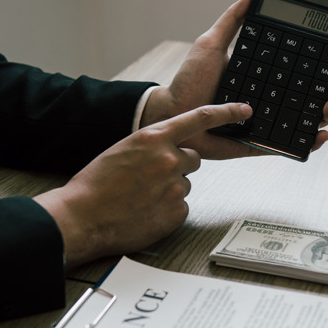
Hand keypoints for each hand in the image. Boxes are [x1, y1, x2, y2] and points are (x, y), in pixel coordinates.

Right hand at [34, 102, 252, 267]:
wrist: (82, 217)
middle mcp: (169, 159)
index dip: (226, 113)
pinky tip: (144, 212)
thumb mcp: (123, 150)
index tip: (245, 110)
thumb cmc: (95, 184)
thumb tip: (171, 152)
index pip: (199, 118)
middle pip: (192, 159)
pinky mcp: (177, 212)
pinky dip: (167, 210)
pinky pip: (181, 206)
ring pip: (184, 184)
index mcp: (153, 137)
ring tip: (140, 198)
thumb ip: (152, 146)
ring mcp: (175, 187)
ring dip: (169, 189)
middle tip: (149, 178)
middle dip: (177, 166)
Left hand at [141, 0, 327, 159]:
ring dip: (325, 114)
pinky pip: (289, 146)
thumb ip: (234, 18)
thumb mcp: (211, 43)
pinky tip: (320, 135)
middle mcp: (270, 97)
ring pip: (306, 119)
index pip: (303, 68)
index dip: (327, 65)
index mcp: (265, 74)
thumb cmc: (188, 81)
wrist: (172, 114)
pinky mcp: (260, 143)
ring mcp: (267, 121)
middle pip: (312, 94)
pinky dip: (309, 143)